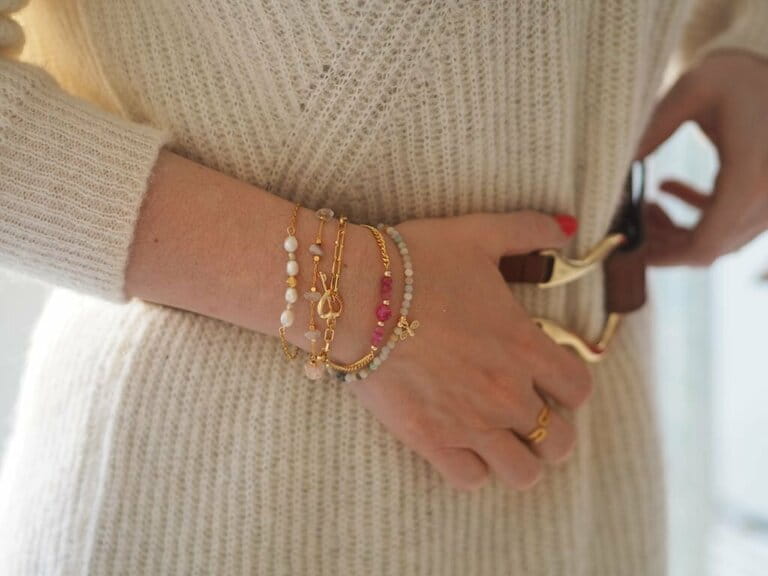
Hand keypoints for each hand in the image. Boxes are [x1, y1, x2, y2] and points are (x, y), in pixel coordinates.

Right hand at [345, 212, 592, 490]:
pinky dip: (472, 470)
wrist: (356, 296)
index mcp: (525, 347)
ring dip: (519, 460)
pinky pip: (469, 479)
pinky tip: (461, 446)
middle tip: (530, 417)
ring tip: (501, 442)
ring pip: (523, 474)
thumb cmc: (417, 262)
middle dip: (552, 433)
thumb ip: (527, 229)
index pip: (579, 389)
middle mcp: (506, 392)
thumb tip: (566, 226)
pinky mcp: (430, 439)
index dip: (572, 388)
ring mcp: (469, 421)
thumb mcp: (477, 234)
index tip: (552, 381)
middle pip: (560, 442)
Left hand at [636, 51, 767, 265]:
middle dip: (663, 242)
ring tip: (644, 203)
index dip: (662, 257)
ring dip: (677, 229)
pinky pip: (731, 221)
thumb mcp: (692, 91)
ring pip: (718, 238)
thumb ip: (651, 130)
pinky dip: (698, 213)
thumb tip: (612, 168)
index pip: (705, 246)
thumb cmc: (742, 71)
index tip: (628, 246)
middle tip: (630, 219)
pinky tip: (665, 186)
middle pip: (708, 247)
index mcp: (752, 179)